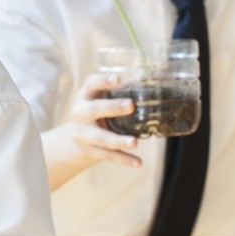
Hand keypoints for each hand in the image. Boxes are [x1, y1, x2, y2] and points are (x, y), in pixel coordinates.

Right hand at [42, 73, 142, 187]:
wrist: (73, 141)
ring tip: (135, 142)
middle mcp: (81, 114)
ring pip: (102, 138)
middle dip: (112, 108)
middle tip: (131, 105)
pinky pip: (108, 156)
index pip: (91, 84)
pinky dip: (123, 160)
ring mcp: (84, 134)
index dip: (103, 81)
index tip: (118, 79)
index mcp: (86, 96)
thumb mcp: (102, 98)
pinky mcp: (90, 151)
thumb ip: (126, 88)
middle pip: (95, 110)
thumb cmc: (97, 112)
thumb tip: (161, 72)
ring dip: (119, 140)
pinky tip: (138, 162)